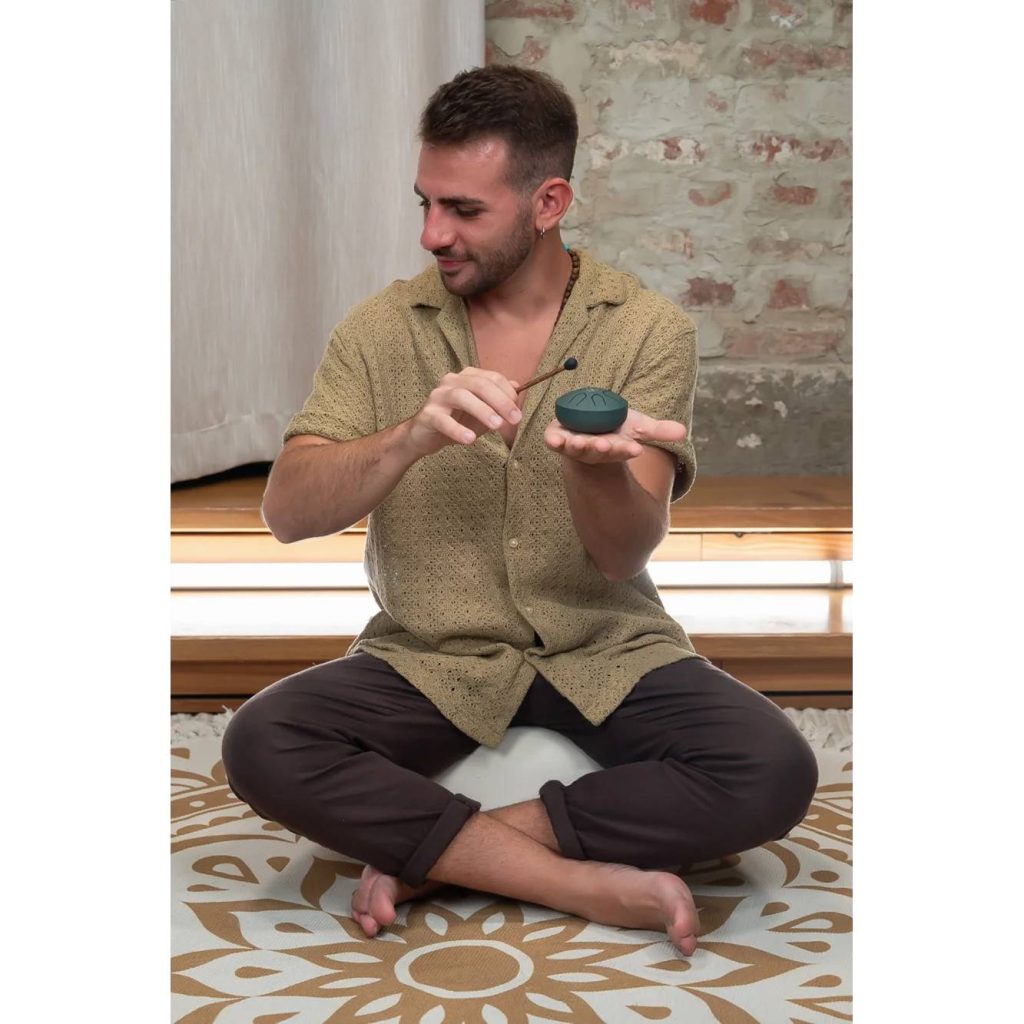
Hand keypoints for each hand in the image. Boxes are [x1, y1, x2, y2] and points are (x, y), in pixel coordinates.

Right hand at [406, 368, 522, 456]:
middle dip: (500, 401)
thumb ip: (498, 400)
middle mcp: (451, 382)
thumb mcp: (482, 410)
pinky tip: (470, 439)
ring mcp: (438, 397)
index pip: (491, 378)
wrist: (424, 436)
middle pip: (479, 385)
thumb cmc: (456, 421)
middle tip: (514, 419)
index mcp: (466, 377)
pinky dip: (458, 430)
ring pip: (462, 397)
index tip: (517, 413)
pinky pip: (443, 421)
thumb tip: (517, 388)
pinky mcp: (427, 415)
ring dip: (482, 411)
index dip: (508, 394)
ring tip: (496, 426)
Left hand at [544, 408, 686, 463]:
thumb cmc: (615, 429)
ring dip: (577, 446)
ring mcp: (574, 443)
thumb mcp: (637, 428)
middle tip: (606, 446)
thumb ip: (658, 431)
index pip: (621, 451)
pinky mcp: (557, 436)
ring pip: (575, 448)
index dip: (625, 450)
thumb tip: (682, 432)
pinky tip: (553, 440)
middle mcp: (593, 449)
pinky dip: (553, 441)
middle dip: (602, 450)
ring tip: (579, 443)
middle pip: (598, 452)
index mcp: (613, 449)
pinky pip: (553, 440)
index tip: (635, 449)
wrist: (589, 423)